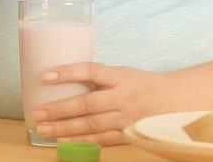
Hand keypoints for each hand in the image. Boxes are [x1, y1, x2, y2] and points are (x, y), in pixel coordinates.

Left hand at [32, 63, 185, 145]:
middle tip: (37, 112)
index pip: (92, 71)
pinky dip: (80, 141)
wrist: (175, 101)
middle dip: (60, 109)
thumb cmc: (144, 84)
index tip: (46, 75)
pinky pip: (100, 140)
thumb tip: (66, 79)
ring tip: (43, 128)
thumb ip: (100, 79)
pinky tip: (63, 141)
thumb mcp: (124, 74)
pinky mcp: (127, 134)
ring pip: (91, 125)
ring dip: (64, 128)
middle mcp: (124, 97)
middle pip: (88, 104)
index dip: (69, 72)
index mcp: (122, 77)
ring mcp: (125, 118)